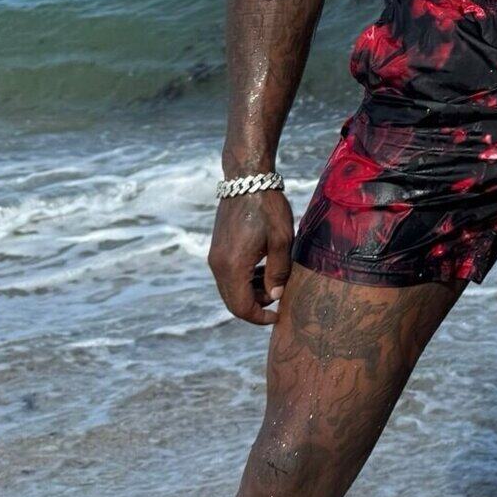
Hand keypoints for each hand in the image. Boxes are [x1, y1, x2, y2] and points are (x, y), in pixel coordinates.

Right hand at [207, 189, 293, 325]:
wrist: (247, 179)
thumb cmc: (268, 207)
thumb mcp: (282, 240)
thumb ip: (278, 272)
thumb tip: (275, 296)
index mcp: (232, 266)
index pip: (241, 307)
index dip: (259, 317)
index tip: (279, 316)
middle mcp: (217, 265)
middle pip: (233, 302)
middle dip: (256, 307)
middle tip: (280, 298)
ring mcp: (214, 256)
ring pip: (230, 289)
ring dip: (250, 292)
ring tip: (275, 281)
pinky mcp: (217, 248)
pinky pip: (228, 275)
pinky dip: (244, 280)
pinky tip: (263, 268)